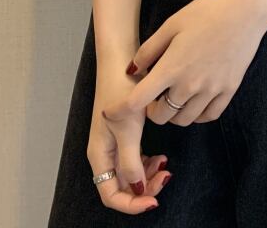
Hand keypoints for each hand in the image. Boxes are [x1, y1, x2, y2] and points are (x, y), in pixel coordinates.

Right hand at [88, 72, 171, 214]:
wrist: (122, 61)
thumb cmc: (121, 90)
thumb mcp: (127, 127)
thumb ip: (131, 159)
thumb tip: (137, 187)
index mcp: (100, 155)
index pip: (110, 194)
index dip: (131, 204)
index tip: (153, 201)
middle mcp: (105, 153)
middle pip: (122, 186)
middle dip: (144, 189)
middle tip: (166, 177)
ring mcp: (114, 144)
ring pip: (131, 174)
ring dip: (148, 176)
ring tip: (166, 165)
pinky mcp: (125, 133)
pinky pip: (136, 158)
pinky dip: (149, 162)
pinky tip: (161, 155)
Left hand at [102, 0, 266, 126]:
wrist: (245, 10)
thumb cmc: (206, 12)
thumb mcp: (171, 24)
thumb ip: (148, 50)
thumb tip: (132, 71)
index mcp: (171, 68)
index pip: (137, 102)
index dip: (120, 110)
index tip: (113, 110)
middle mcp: (190, 85)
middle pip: (161, 117)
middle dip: (152, 109)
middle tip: (154, 94)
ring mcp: (211, 90)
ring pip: (184, 120)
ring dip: (174, 113)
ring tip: (175, 95)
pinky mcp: (229, 90)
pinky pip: (208, 116)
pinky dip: (197, 114)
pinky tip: (195, 100)